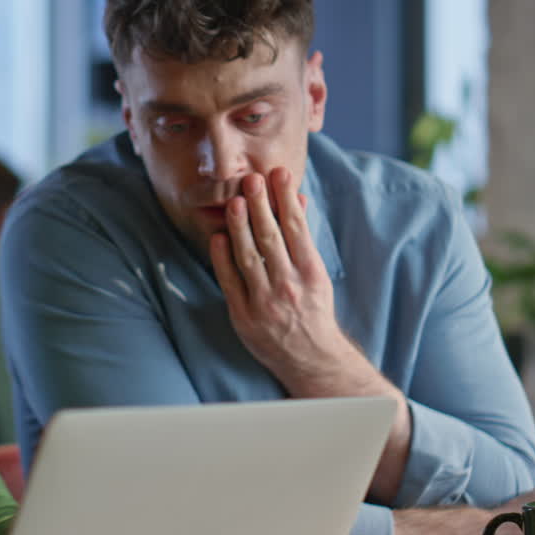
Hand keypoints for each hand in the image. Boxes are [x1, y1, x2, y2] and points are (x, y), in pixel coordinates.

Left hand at [209, 167, 352, 383]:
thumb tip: (297, 200)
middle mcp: (289, 286)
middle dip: (261, 206)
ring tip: (235, 201)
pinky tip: (218, 237)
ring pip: (249, 257)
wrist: (312, 360)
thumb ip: (303, 240)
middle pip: (271, 239)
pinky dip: (222, 259)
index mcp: (311, 274)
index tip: (279, 174)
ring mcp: (265, 302)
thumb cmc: (313, 310)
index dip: (286, 199)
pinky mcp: (244, 316)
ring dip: (240, 227)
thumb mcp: (317, 275)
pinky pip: (230, 282)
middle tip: (252, 178)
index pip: (297, 229)